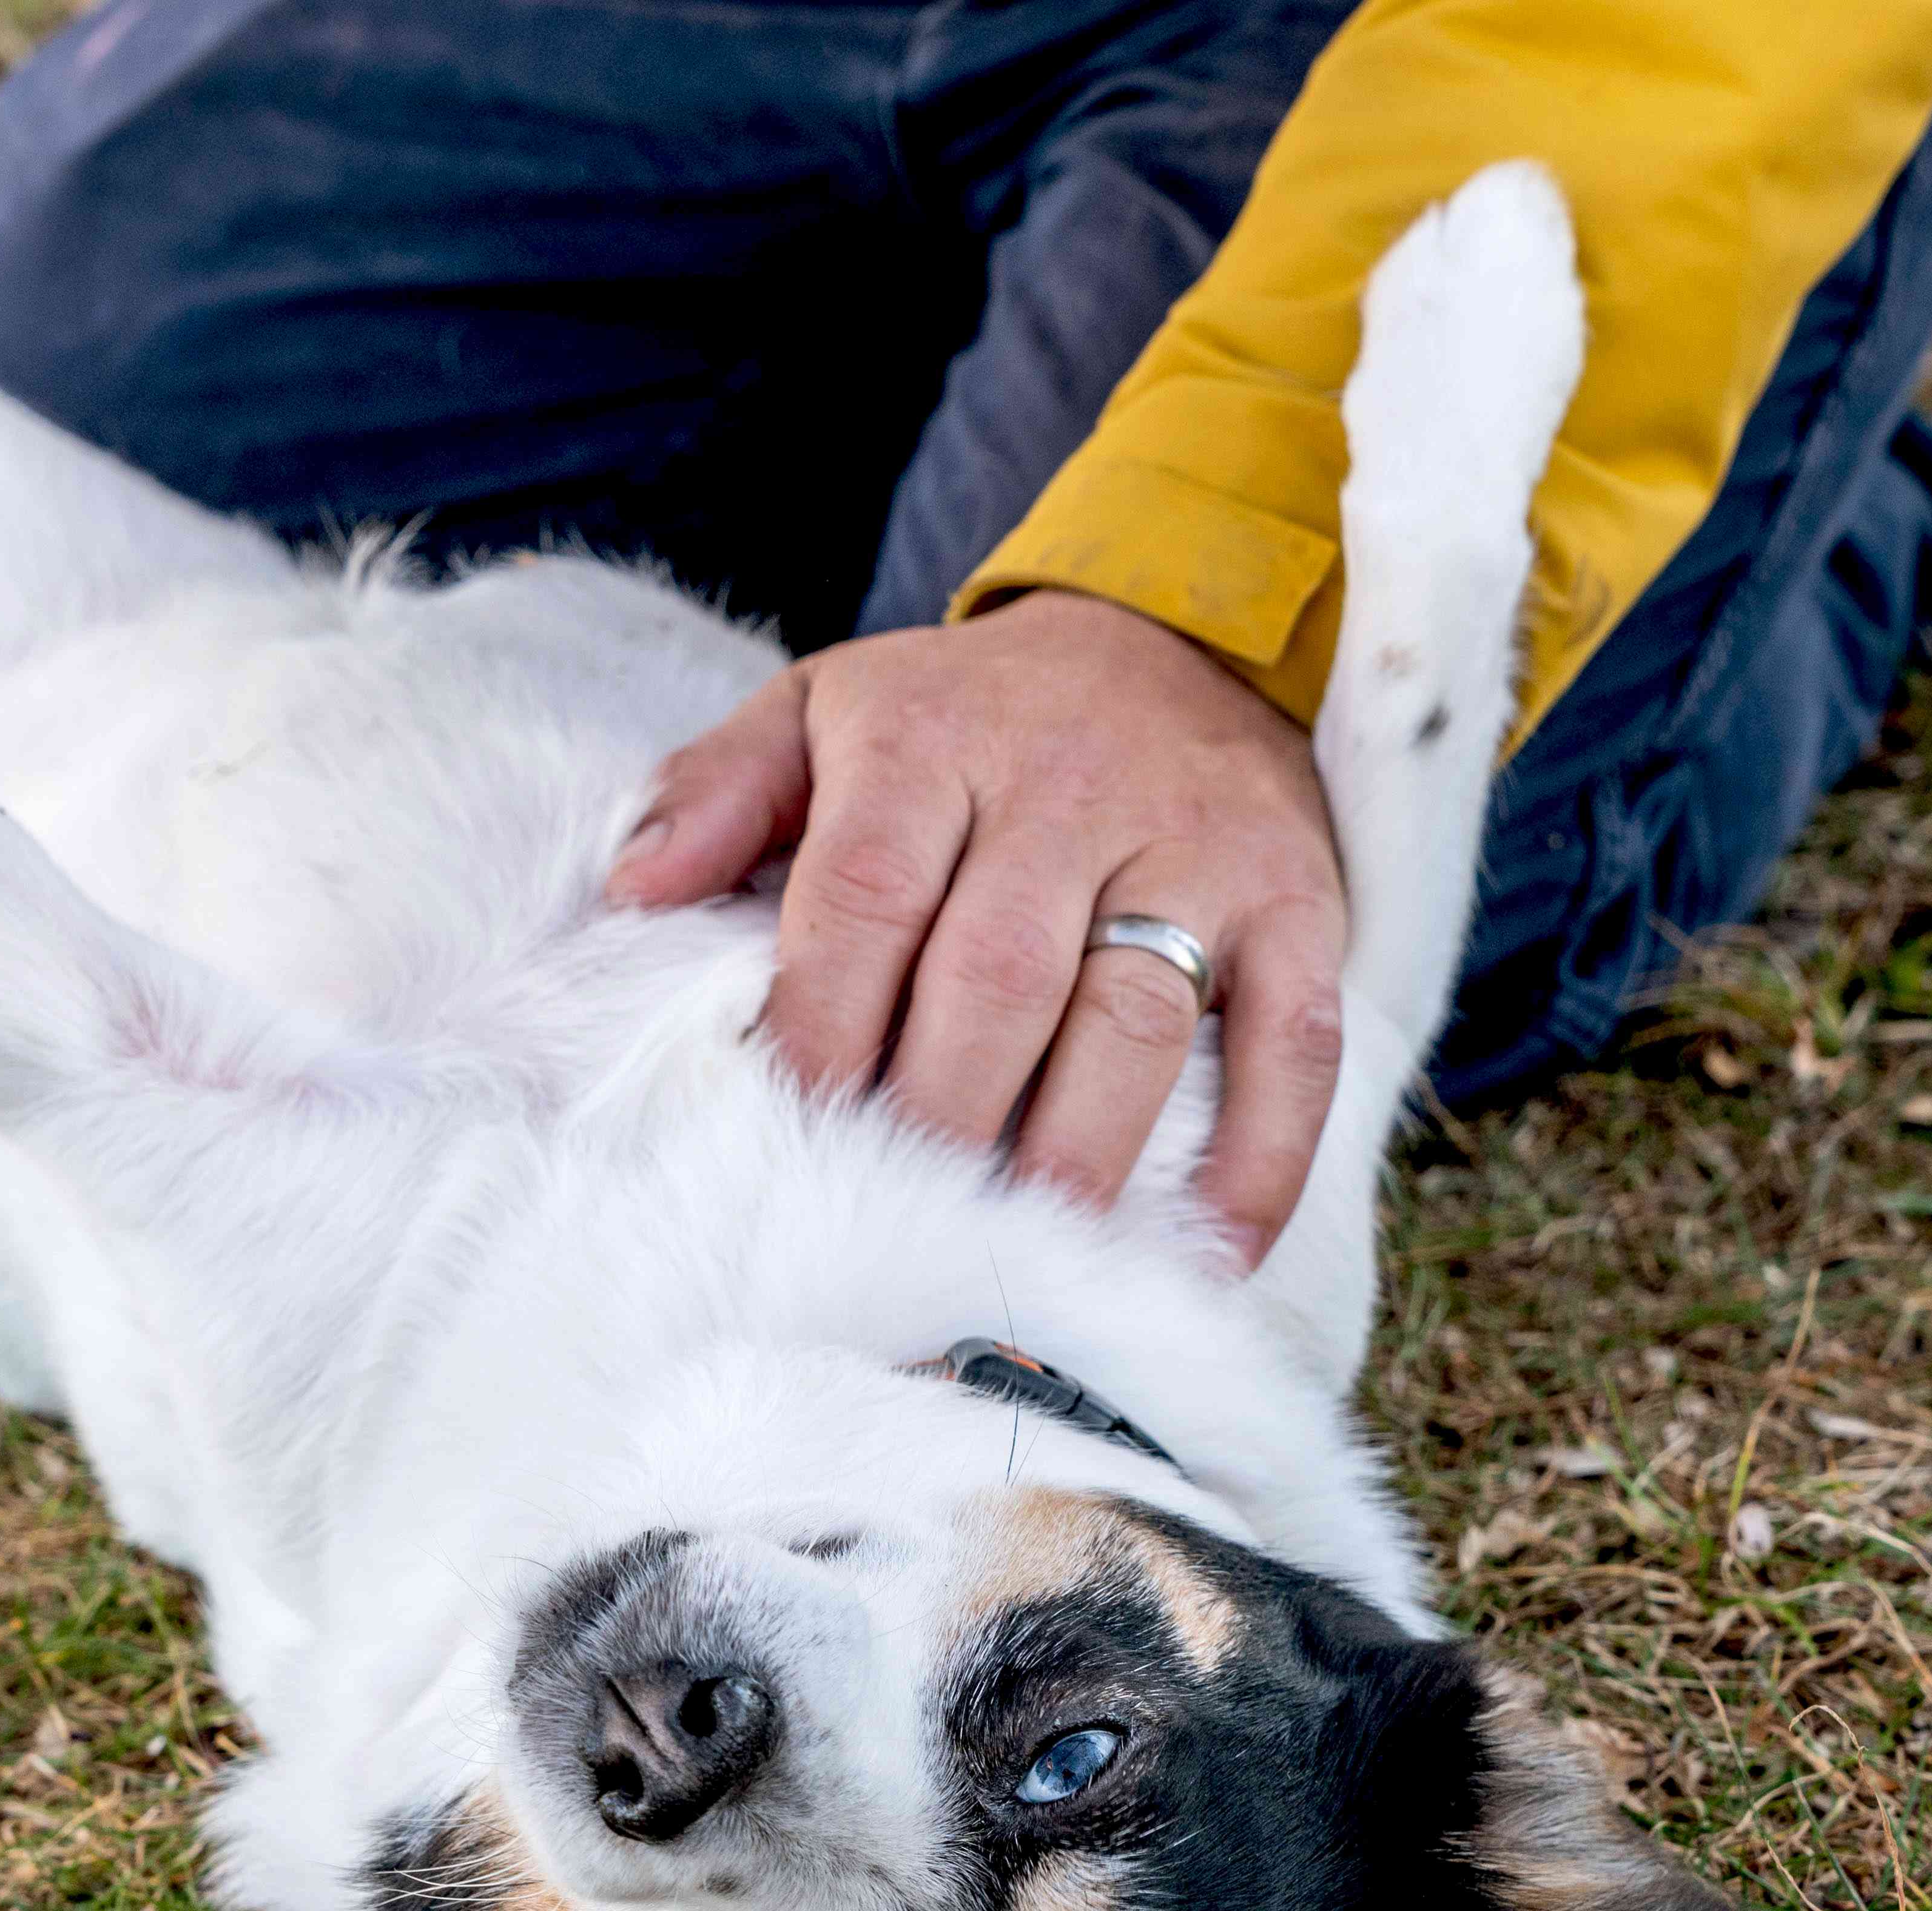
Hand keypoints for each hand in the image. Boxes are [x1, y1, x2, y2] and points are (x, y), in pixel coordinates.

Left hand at [607, 591, 1346, 1267]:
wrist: (1174, 635)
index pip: (866, 896)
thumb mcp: (825, 706)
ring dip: (1077, 1154)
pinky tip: (1210, 1250)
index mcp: (933, 741)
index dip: (823, 1026)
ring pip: (1133, 1020)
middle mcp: (1070, 789)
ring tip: (1027, 1255)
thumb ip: (720, 789)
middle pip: (995, 978)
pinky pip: (1293, 1042)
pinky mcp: (1299, 901)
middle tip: (896, 1226)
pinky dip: (1261, 1155)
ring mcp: (1195, 849)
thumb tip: (632, 888)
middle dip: (939, 1115)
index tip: (790, 1132)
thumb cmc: (967, 714)